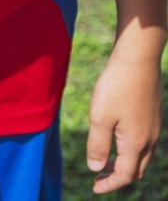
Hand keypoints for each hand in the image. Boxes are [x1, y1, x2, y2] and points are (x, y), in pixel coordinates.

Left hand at [85, 39, 163, 193]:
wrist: (137, 59)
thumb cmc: (116, 86)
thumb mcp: (99, 117)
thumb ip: (98, 145)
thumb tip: (97, 168)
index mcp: (136, 142)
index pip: (126, 175)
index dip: (110, 184)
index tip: (94, 188)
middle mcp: (150, 138)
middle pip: (138, 169)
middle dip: (119, 178)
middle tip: (99, 179)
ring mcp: (153, 126)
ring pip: (142, 156)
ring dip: (125, 164)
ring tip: (106, 163)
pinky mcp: (152, 115)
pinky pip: (145, 142)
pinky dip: (131, 150)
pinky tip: (116, 140)